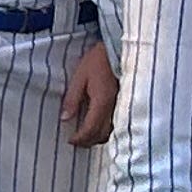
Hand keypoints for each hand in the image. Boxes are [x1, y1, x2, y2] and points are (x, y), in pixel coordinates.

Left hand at [59, 32, 118, 148]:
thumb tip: (65, 118)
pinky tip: (99, 126)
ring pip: (112, 132)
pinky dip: (107, 130)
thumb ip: (72, 98)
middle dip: (88, 142)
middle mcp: (115, 108)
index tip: (70, 141)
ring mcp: (123, 107)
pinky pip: (118, 124)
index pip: (90, 129)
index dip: (79, 139)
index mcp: (102, 102)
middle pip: (102, 135)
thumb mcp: (80, 76)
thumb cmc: (98, 60)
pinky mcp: (127, 104)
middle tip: (77, 141)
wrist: (119, 49)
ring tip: (86, 136)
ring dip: (98, 138)